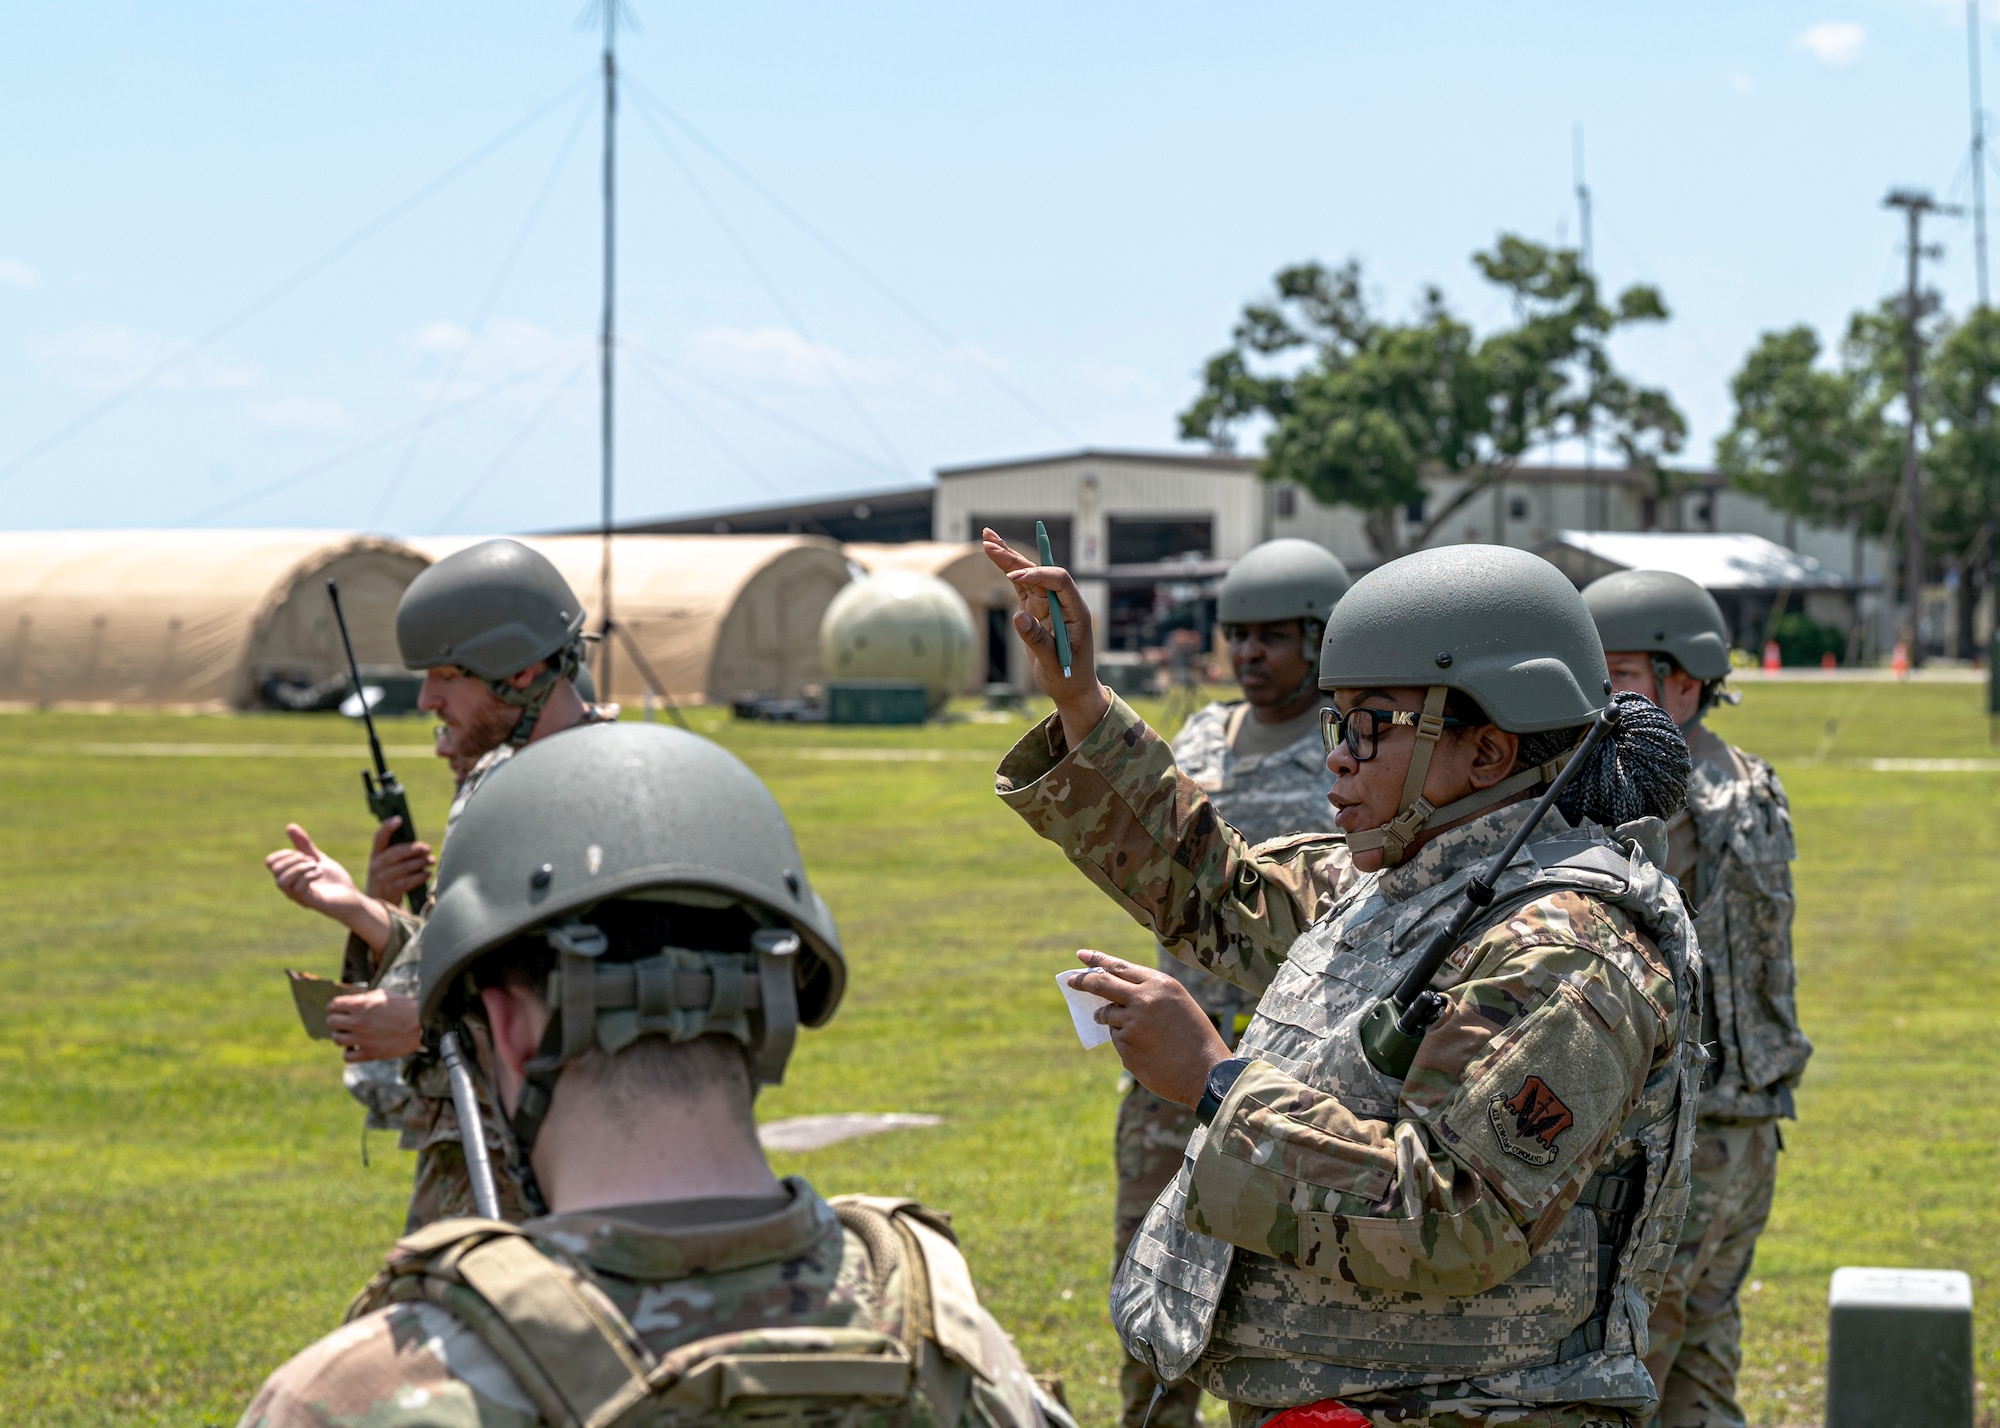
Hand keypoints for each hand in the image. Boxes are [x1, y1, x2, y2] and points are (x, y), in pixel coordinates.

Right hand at [266, 824, 360, 916]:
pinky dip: (309, 875)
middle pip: (274, 870)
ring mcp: (298, 896)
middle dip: (292, 859)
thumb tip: (290, 826)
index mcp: (289, 876)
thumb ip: (304, 845)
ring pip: (281, 882)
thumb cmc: (333, 880)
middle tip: (310, 859)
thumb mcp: (318, 858)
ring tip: (315, 865)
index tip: (302, 853)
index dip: (284, 853)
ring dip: (298, 868)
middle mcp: (289, 887)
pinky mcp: (310, 902)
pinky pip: (298, 889)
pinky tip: (320, 872)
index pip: (270, 862)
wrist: (351, 897)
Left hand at [325, 990, 422, 1062]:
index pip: (332, 1005)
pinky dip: (349, 1053)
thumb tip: (348, 1003)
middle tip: (343, 1021)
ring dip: (342, 1036)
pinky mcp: (370, 1053)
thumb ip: (363, 999)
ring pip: (337, 1039)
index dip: (333, 1006)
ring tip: (350, 1034)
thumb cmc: (403, 1006)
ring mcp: (362, 1039)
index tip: (337, 1009)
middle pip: (331, 1022)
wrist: (421, 1024)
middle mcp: (357, 1022)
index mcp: (359, 1005)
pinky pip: (347, 1057)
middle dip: (336, 1020)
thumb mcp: (382, 994)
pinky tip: (356, 1047)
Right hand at [362, 816, 433, 902]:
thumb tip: (420, 846)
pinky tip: (427, 873)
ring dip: (421, 862)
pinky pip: (408, 881)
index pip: (379, 837)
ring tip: (431, 860)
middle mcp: (376, 865)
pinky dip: (420, 876)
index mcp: (375, 855)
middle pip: (397, 852)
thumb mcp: (386, 864)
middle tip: (427, 848)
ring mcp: (382, 878)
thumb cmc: (388, 878)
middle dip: (414, 848)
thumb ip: (397, 853)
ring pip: (405, 866)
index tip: (399, 819)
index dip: (387, 827)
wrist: (378, 904)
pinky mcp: (390, 890)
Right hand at [980, 528, 1109, 747]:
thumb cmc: (1068, 677)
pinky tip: (995, 555)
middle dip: (1016, 557)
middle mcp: (1062, 602)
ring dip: (1008, 558)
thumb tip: (1018, 616)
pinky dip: (1007, 572)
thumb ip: (1038, 640)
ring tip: (987, 538)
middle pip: (1040, 571)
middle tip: (990, 541)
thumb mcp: (1054, 663)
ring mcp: (1048, 604)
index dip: (1038, 576)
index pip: (1059, 581)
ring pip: (1028, 575)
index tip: (1014, 580)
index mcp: (1075, 611)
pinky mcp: (1036, 609)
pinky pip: (1021, 586)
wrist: (1072, 687)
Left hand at [1067, 950, 1230, 1107]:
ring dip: (1112, 1020)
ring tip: (1140, 1032)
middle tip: (1070, 980)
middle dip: (1083, 981)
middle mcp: (1142, 1000)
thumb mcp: (1177, 1003)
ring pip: (1108, 1017)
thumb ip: (1147, 994)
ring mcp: (1132, 1025)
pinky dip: (1127, 1043)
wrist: (1206, 1073)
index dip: (1097, 960)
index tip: (1080, 956)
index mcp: (1158, 985)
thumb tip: (1113, 995)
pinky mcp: (1126, 1048)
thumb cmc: (1195, 1036)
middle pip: (1102, 985)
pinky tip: (1149, 1051)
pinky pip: (1117, 1040)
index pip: (1119, 967)